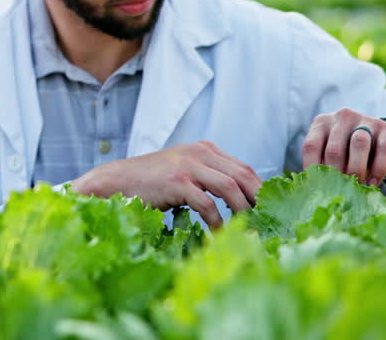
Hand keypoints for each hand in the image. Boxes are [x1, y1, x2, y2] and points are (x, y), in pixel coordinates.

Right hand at [70, 141, 261, 228]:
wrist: (116, 181)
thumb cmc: (150, 182)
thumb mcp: (183, 171)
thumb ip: (207, 177)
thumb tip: (239, 201)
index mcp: (205, 150)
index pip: (245, 169)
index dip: (260, 191)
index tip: (268, 213)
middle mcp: (200, 153)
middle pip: (244, 176)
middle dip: (258, 202)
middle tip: (265, 224)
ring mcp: (189, 166)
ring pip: (230, 188)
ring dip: (242, 212)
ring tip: (247, 231)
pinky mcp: (177, 181)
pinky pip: (207, 205)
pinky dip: (217, 223)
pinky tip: (218, 236)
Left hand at [301, 108, 385, 186]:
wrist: (384, 140)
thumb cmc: (350, 152)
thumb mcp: (335, 153)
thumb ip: (325, 165)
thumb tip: (317, 190)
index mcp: (322, 123)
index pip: (311, 146)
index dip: (312, 169)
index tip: (316, 188)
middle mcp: (342, 117)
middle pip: (334, 149)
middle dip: (337, 174)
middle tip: (340, 191)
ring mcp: (365, 119)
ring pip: (359, 143)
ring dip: (356, 170)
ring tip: (356, 186)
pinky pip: (383, 149)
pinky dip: (378, 170)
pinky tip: (373, 183)